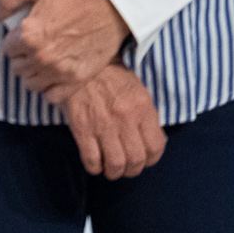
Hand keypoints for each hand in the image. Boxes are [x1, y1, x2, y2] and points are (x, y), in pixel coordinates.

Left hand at [0, 0, 130, 100]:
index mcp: (29, 35)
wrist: (113, 6)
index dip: (14, 40)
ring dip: (33, 73)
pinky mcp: (78, 80)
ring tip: (43, 59)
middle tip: (35, 45)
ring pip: (31, 84)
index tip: (25, 34)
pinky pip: (52, 97)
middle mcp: (42, 57)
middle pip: (17, 68)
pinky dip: (49, 88)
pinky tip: (54, 74)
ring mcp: (61, 72)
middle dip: (22, 57)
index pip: (7, 49)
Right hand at [62, 64, 165, 178]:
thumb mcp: (137, 90)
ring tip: (111, 169)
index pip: (155, 148)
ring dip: (114, 172)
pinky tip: (95, 164)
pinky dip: (94, 167)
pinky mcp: (81, 127)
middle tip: (127, 168)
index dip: (152, 160)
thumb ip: (146, 115)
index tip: (144, 160)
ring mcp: (103, 124)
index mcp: (143, 108)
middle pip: (136, 160)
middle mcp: (125, 119)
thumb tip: (153, 139)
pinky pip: (91, 159)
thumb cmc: (109, 74)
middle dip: (132, 170)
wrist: (77, 60)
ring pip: (116, 164)